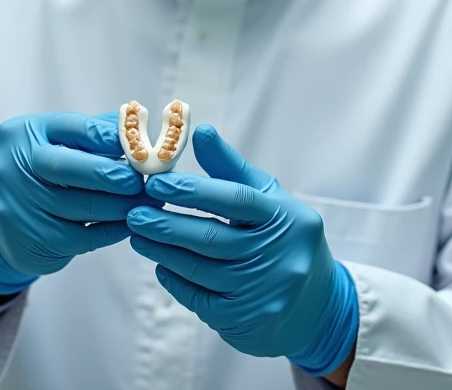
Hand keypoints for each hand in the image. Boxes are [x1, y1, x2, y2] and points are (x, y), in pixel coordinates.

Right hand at [0, 112, 157, 295]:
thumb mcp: (63, 143)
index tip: (141, 147)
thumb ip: (98, 132)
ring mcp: (17, 203)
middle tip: (142, 181)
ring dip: (119, 206)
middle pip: (68, 166)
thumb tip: (140, 125)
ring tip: (145, 202)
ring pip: (78, 206)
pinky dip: (111, 230)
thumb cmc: (48, 174)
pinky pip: (80, 237)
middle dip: (111, 174)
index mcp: (26, 131)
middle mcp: (13, 164)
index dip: (112, 137)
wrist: (9, 225)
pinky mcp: (29, 238)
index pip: (75, 127)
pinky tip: (129, 224)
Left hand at [126, 125, 358, 376]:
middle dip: (167, 224)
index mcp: (286, 217)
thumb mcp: (268, 198)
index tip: (156, 182)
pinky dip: (175, 279)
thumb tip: (199, 130)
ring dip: (163, 250)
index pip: (236, 198)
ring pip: (201, 269)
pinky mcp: (247, 320)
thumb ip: (231, 168)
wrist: (316, 305)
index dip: (194, 190)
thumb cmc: (283, 237)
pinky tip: (161, 264)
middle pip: (213, 238)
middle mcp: (279, 255)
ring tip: (138, 235)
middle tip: (135, 212)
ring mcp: (264, 291)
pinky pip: (199, 298)